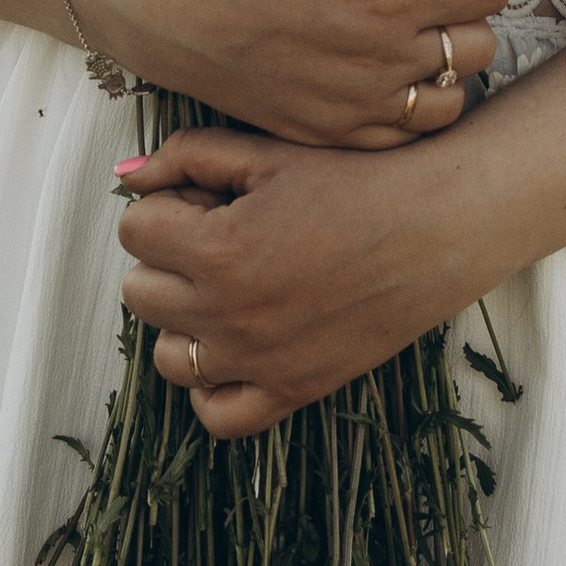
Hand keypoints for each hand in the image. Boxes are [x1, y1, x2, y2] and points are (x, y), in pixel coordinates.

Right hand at [74, 0, 505, 148]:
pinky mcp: (330, 135)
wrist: (164, 2)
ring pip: (453, 99)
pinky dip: (411, 107)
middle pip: (479, 45)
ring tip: (411, 37)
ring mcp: (356, 108)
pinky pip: (405, 135)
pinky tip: (384, 75)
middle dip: (467, 10)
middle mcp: (381, 60)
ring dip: (446, 65)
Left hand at [114, 125, 473, 435]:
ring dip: (184, 318)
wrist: (440, 223)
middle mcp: (230, 314)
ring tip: (229, 285)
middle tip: (220, 235)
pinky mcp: (294, 390)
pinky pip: (217, 413)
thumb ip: (188, 156)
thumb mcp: (270, 152)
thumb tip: (125, 176)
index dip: (166, 206)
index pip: (134, 231)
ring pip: (168, 354)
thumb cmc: (358, 177)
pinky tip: (233, 343)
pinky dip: (212, 383)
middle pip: (139, 292)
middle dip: (167, 258)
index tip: (207, 199)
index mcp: (219, 249)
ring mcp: (260, 361)